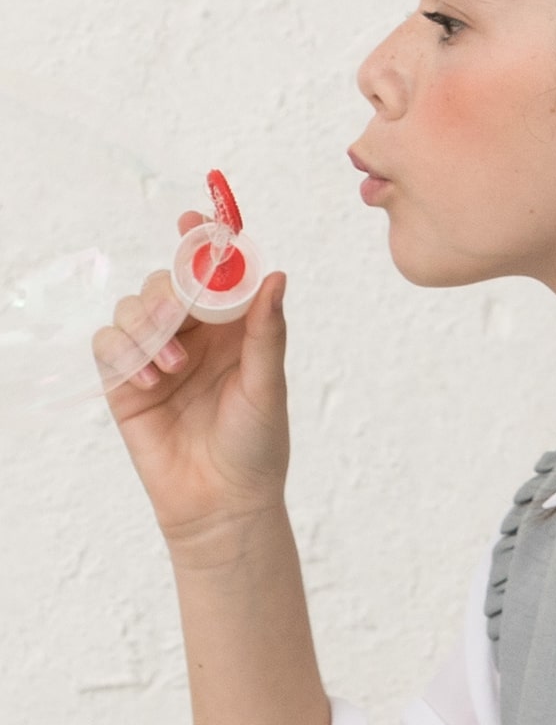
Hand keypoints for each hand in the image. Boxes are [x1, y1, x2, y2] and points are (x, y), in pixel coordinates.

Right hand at [96, 211, 290, 547]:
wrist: (223, 504)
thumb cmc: (257, 446)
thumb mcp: (267, 385)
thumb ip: (267, 332)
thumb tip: (277, 276)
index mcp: (234, 329)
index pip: (215, 274)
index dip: (204, 242)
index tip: (196, 219)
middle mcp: (195, 335)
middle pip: (168, 282)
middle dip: (171, 287)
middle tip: (181, 307)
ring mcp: (158, 356)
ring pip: (134, 307)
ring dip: (148, 325)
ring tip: (172, 365)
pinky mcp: (126, 383)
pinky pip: (109, 345)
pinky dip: (124, 352)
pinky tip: (150, 378)